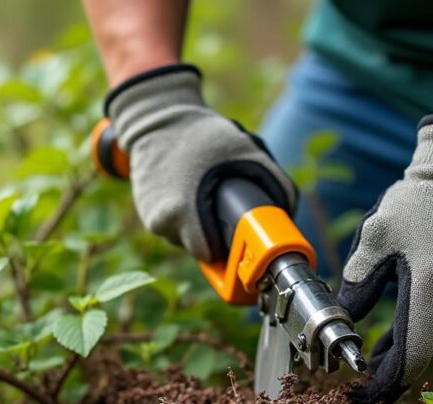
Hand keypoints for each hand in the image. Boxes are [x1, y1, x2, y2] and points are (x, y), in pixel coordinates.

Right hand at [106, 64, 295, 261]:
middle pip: (197, 248)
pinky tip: (191, 196)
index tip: (237, 239)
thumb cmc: (200, 134)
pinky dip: (183, 217)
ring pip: (183, 239)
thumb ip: (273, 179)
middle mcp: (162, 220)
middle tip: (225, 212)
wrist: (154, 119)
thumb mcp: (244, 149)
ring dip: (198, 227)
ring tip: (206, 198)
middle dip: (214, 236)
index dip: (226, 250)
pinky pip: (171, 226)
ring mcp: (150, 216)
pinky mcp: (144, 210)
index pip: (208, 254)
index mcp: (183, 211)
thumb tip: (288, 209)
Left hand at [337, 116, 432, 403]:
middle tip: (374, 358)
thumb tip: (345, 324)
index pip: (415, 353)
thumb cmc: (416, 206)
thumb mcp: (375, 237)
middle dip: (402, 355)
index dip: (391, 381)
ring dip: (428, 335)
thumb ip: (357, 283)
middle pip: (431, 346)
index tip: (371, 394)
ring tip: (400, 326)